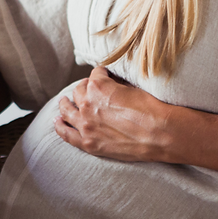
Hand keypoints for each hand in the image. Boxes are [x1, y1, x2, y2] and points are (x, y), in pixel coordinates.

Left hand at [55, 66, 174, 162]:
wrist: (161, 134)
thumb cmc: (151, 108)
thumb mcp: (132, 87)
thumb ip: (116, 84)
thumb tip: (112, 84)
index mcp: (98, 86)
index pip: (95, 75)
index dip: (101, 75)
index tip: (104, 77)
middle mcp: (87, 104)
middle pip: (79, 91)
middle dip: (84, 88)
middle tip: (88, 90)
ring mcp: (86, 125)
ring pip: (67, 110)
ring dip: (65, 104)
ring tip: (64, 102)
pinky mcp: (89, 143)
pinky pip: (67, 134)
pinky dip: (60, 127)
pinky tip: (57, 122)